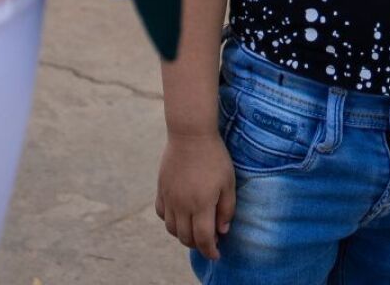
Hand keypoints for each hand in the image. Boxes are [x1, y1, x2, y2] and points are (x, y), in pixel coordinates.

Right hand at [156, 130, 237, 259]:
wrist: (190, 134)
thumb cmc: (215, 157)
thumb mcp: (228, 182)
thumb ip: (227, 209)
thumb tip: (222, 231)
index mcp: (201, 204)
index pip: (203, 238)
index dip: (210, 251)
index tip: (216, 255)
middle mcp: (182, 205)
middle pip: (185, 237)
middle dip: (198, 245)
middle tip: (208, 241)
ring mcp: (169, 197)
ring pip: (172, 229)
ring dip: (183, 235)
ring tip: (194, 229)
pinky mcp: (161, 189)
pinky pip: (162, 214)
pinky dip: (170, 221)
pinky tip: (180, 216)